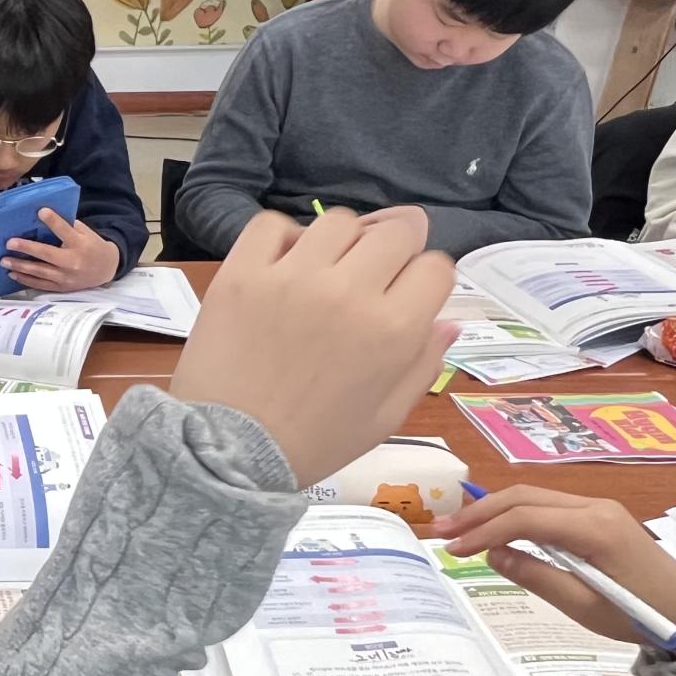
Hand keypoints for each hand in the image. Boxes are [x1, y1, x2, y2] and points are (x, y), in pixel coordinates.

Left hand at [1, 209, 120, 292]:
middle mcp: (72, 262)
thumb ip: (68, 227)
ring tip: (4, 260)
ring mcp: (66, 277)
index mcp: (80, 244)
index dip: (53, 221)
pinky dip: (26, 280)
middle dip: (27, 248)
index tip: (41, 211)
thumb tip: (44, 217)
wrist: (106, 269)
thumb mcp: (85, 232)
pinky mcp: (61, 287)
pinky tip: (13, 274)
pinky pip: (40, 284)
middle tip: (9, 243)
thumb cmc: (92, 246)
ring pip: (40, 272)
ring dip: (20, 266)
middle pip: (47, 254)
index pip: (65, 231)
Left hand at [169, 208, 457, 487]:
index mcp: (392, 329)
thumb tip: (447, 322)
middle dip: (394, 249)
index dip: (424, 280)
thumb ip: (423, 366)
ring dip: (340, 242)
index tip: (405, 295)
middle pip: (394, 232)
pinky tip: (282, 267)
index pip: (435, 267)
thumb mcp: (385, 418)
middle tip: (372, 273)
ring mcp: (291, 277)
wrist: (227, 453)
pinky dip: (281, 237)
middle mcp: (348, 292)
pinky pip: (271, 224)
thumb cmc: (311, 443)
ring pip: (338, 222)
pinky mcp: (242, 273)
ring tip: (324, 273)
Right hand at [435, 486, 675, 658]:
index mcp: (593, 529)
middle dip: (479, 512)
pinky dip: (516, 515)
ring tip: (458, 528)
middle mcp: (596, 507)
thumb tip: (493, 554)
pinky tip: (495, 530)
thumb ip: (535, 575)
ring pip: (535, 497)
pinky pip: (549, 507)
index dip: (483, 532)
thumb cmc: (638, 615)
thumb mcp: (581, 605)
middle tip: (441, 530)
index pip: (525, 519)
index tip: (452, 550)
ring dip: (494, 510)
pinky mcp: (599, 517)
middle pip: (525, 497)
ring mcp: (599, 508)